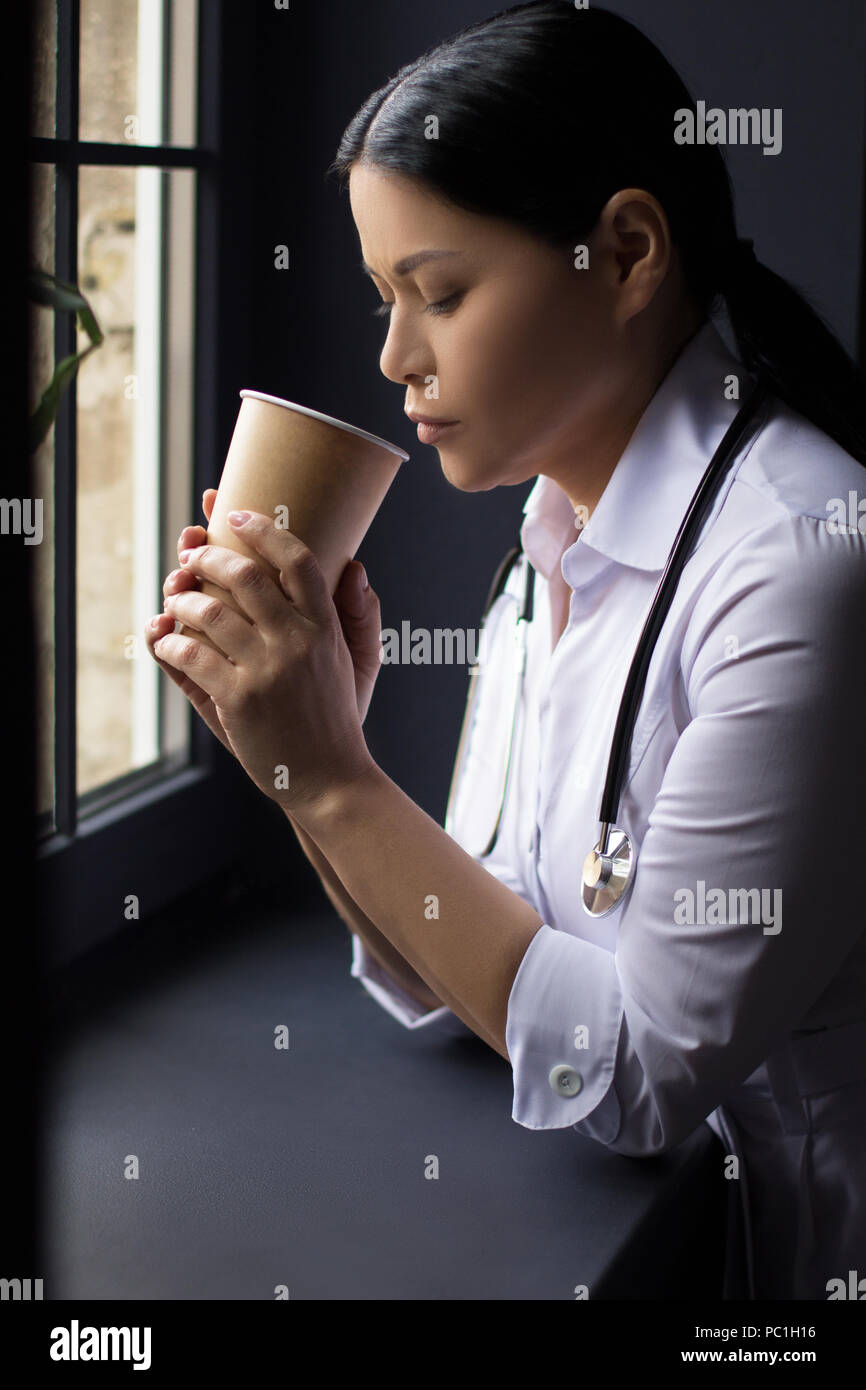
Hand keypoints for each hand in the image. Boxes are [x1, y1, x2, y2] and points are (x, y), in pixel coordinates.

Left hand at [144, 503, 376, 813]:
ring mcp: (265, 671)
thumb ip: (361, 615)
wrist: (331, 780)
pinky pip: (190, 655)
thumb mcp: (363, 664)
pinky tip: (165, 639)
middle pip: (245, 575)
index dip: (262, 529)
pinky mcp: (237, 700)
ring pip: (209, 612)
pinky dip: (169, 642)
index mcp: (326, 628)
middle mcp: (297, 642)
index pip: (297, 560)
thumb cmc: (340, 719)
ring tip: (175, 598)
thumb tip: (356, 568)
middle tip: (191, 554)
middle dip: (208, 556)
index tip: (233, 514)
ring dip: (182, 598)